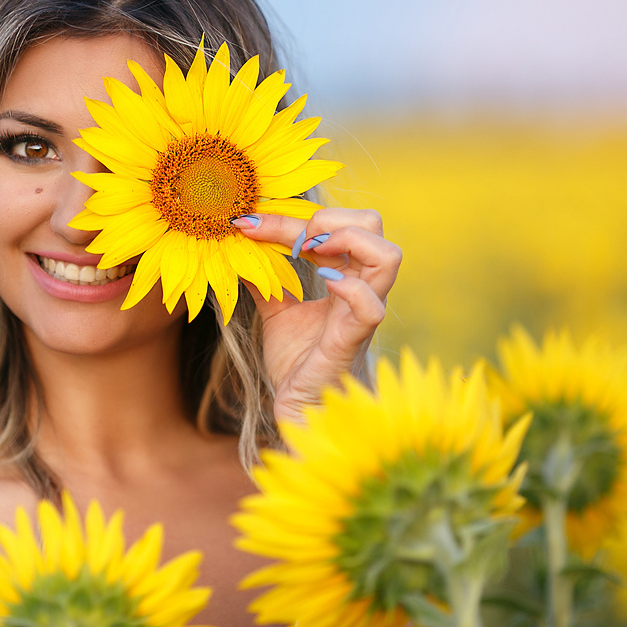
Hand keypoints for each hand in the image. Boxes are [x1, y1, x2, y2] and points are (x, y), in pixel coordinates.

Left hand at [232, 208, 400, 425]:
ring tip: (310, 250)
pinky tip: (323, 283)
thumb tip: (239, 246)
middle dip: (333, 218)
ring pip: (387, 257)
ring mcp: (361, 313)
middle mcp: (360, 289)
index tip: (248, 222)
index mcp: (345, 277)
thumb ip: (266, 279)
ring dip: (347, 240)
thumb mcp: (275, 310)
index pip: (334, 226)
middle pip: (373, 227)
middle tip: (295, 238)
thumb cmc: (297, 360)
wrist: (299, 407)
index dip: (290, 219)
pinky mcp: (352, 340)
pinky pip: (370, 307)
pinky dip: (350, 288)